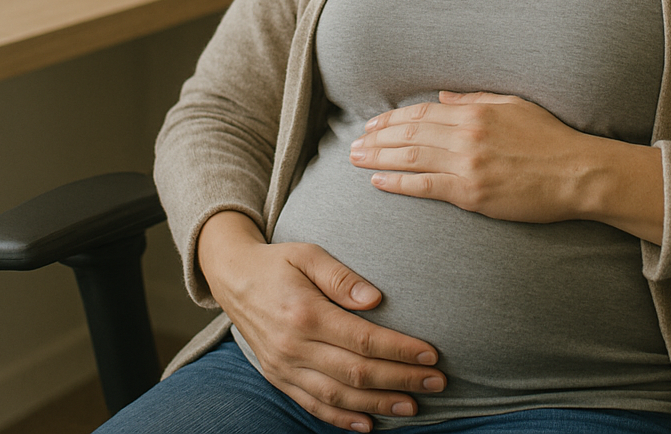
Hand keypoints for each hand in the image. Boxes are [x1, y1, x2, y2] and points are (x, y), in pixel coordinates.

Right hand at [196, 211, 444, 431]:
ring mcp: (284, 367)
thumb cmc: (278, 261)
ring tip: (413, 405)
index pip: (362, 339)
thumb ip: (341, 276)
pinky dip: (341, 418)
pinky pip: (312, 405)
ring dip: (378, 403)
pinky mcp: (278, 378)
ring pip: (337, 395)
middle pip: (356, 372)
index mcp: (305, 313)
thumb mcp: (308, 254)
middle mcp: (294, 346)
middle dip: (400, 379)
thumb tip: (375, 299)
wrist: (233, 277)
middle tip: (437, 381)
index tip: (431, 353)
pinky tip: (368, 423)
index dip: (399, 349)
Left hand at [349, 91, 596, 223]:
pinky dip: (399, 183)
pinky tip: (379, 181)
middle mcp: (468, 136)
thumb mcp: (514, 105)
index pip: (423, 113)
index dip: (393, 119)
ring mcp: (469, 166)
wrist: (578, 173)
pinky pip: (426, 187)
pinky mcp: (473, 194)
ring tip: (356, 160)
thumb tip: (443, 96)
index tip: (373, 124)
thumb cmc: (550, 138)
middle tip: (354, 144)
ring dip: (379, 158)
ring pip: (412, 159)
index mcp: (476, 112)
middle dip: (378, 138)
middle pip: (410, 135)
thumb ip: (476, 99)